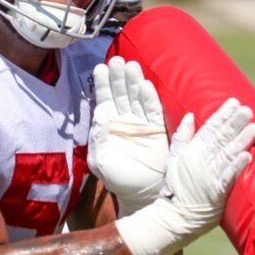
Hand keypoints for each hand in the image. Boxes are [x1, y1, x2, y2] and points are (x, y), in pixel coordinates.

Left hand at [88, 56, 168, 216]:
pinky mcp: (157, 130)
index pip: (105, 99)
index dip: (103, 83)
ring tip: (131, 65)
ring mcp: (142, 124)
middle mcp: (125, 120)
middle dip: (119, 77)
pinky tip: (145, 85)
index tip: (100, 68)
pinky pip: (153, 111)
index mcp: (109, 124)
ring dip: (134, 82)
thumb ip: (97, 137)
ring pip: (137, 97)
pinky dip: (149, 98)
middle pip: (121, 93)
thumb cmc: (117, 178)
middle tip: (117, 60)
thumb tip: (100, 113)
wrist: (139, 194)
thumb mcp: (100, 160)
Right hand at [114, 98, 254, 254]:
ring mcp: (210, 175)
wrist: (174, 217)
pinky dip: (238, 166)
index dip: (223, 114)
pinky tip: (247, 155)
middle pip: (221, 138)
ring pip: (228, 153)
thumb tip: (189, 116)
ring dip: (242, 140)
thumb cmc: (174, 188)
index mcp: (192, 151)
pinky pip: (229, 176)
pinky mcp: (218, 192)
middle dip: (235, 122)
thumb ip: (182, 137)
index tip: (234, 102)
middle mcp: (202, 160)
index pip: (210, 128)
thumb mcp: (172, 159)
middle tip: (248, 110)